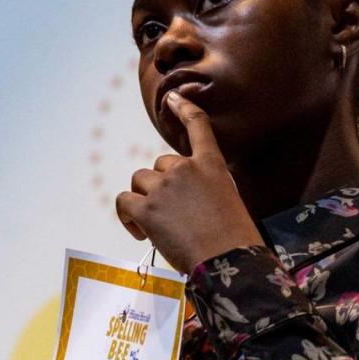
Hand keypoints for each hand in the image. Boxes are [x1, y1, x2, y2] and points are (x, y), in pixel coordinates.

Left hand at [115, 90, 265, 273]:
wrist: (227, 261)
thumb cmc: (234, 240)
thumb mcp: (228, 202)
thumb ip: (204, 190)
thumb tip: (183, 203)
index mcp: (211, 165)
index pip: (198, 126)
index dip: (183, 108)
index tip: (174, 98)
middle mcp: (184, 169)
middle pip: (159, 165)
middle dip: (161, 186)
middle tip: (172, 215)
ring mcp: (162, 188)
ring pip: (140, 182)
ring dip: (144, 200)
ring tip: (155, 227)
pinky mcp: (145, 209)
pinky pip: (124, 202)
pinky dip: (128, 217)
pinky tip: (141, 232)